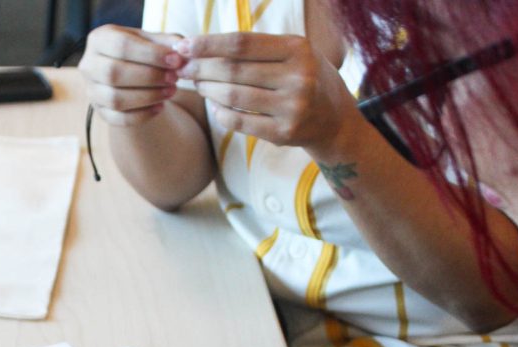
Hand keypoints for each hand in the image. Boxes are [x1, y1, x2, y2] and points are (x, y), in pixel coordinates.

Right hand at [78, 25, 186, 126]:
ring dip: (148, 97)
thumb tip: (182, 51)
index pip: (121, 45)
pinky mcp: (99, 111)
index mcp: (99, 39)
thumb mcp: (151, 40)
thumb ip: (166, 42)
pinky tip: (160, 107)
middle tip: (173, 78)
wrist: (128, 72)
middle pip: (114, 73)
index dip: (150, 54)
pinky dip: (142, 115)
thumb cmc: (140, 52)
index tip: (175, 60)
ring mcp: (91, 90)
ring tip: (170, 92)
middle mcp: (88, 65)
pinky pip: (118, 119)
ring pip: (115, 99)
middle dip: (149, 77)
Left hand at [174, 33, 360, 152]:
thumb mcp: (293, 54)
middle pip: (234, 70)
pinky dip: (220, 113)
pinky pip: (240, 121)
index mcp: (298, 49)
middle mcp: (298, 77)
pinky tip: (214, 106)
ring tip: (196, 85)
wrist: (335, 120)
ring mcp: (292, 107)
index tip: (184, 46)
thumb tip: (204, 45)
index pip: (242, 44)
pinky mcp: (284, 133)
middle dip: (201, 68)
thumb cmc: (305, 78)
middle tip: (182, 69)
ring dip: (207, 90)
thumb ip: (258, 48)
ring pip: (233, 96)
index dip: (208, 44)